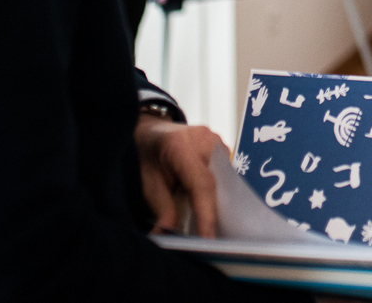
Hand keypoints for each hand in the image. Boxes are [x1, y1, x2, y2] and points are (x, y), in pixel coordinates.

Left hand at [135, 114, 225, 238]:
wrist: (151, 130)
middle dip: (213, 213)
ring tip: (208, 225)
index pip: (201, 184)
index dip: (206, 214)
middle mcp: (205, 139)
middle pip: (216, 185)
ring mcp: (216, 140)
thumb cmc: (147, 155)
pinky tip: (209, 205)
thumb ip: (161, 207)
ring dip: (217, 203)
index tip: (209, 240)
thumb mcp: (146, 181)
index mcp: (180, 145)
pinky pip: (225, 174)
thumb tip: (168, 234)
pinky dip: (217, 191)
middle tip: (208, 240)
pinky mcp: (223, 146)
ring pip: (224, 181)